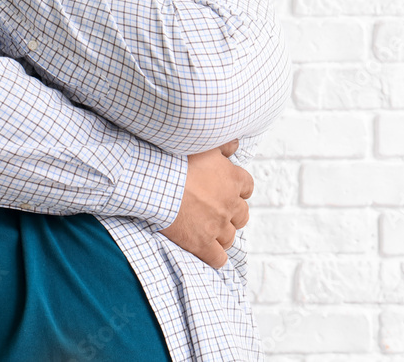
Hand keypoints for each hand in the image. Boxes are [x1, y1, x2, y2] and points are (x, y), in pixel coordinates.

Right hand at [159, 140, 253, 268]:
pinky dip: (216, 257)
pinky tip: (210, 253)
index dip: (238, 190)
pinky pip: (218, 258)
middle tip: (218, 212)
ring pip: (230, 237)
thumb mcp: (204, 146)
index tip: (229, 191)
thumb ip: (223, 145)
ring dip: (223, 235)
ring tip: (212, 232)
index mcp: (233, 179)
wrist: (156, 182)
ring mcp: (217, 226)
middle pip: (242, 215)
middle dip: (232, 214)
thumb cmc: (176, 161)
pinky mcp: (202, 244)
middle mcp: (230, 204)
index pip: (247, 187)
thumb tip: (235, 145)